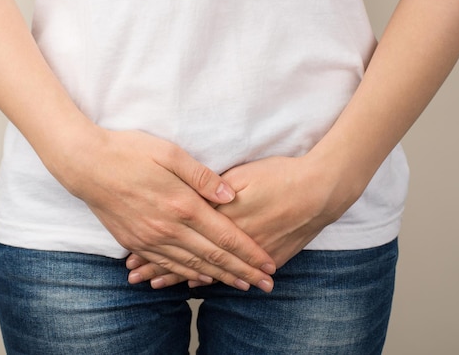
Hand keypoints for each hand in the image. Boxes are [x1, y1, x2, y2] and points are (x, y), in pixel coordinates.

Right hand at [56, 128, 275, 291]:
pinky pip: (167, 265)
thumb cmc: (129, 152)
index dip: (249, 253)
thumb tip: (231, 196)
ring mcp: (150, 239)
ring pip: (192, 266)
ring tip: (241, 286)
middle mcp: (168, 229)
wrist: (85, 164)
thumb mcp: (170, 153)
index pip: (225, 236)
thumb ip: (203, 177)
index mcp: (182, 205)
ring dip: (220, 278)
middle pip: (214, 257)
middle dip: (243, 272)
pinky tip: (201, 280)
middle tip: (266, 285)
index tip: (268, 264)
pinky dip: (187, 275)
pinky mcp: (135, 242)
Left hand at [127, 152, 364, 287]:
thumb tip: (189, 200)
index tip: (136, 260)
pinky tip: (200, 285)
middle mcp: (233, 239)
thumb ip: (213, 188)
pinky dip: (214, 279)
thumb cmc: (281, 175)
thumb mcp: (243, 174)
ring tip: (159, 285)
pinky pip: (235, 272)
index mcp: (224, 216)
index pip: (183, 236)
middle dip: (163, 269)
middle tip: (139, 280)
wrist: (322, 189)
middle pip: (191, 256)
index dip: (159, 248)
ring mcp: (250, 251)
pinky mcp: (268, 255)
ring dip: (183, 277)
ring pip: (210, 268)